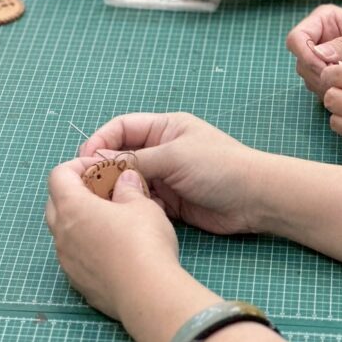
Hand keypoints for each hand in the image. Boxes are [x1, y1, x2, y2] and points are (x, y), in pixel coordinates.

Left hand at [45, 158, 179, 319]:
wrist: (147, 295)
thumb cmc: (143, 243)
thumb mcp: (142, 204)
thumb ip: (128, 188)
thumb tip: (125, 180)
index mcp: (72, 207)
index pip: (59, 174)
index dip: (77, 165)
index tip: (100, 168)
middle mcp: (61, 233)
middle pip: (55, 202)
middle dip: (75, 191)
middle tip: (103, 191)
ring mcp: (66, 260)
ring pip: (62, 231)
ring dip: (79, 220)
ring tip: (108, 220)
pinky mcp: (77, 282)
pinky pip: (73, 255)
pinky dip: (84, 245)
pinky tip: (110, 248)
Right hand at [79, 113, 264, 235]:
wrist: (256, 199)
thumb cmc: (219, 166)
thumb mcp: (174, 155)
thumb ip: (136, 159)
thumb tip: (100, 162)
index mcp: (163, 128)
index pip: (121, 128)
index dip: (100, 141)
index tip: (84, 159)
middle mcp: (161, 149)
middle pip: (122, 156)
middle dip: (105, 169)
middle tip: (88, 185)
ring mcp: (166, 176)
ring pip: (130, 181)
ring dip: (118, 190)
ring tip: (104, 202)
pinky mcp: (171, 202)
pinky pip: (143, 201)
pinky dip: (133, 206)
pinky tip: (127, 214)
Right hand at [286, 5, 341, 97]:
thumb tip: (319, 54)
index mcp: (325, 20)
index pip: (297, 38)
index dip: (306, 55)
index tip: (327, 67)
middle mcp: (320, 38)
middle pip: (300, 60)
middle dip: (318, 73)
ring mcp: (325, 58)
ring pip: (308, 76)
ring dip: (325, 84)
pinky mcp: (334, 74)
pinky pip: (321, 87)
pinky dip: (333, 92)